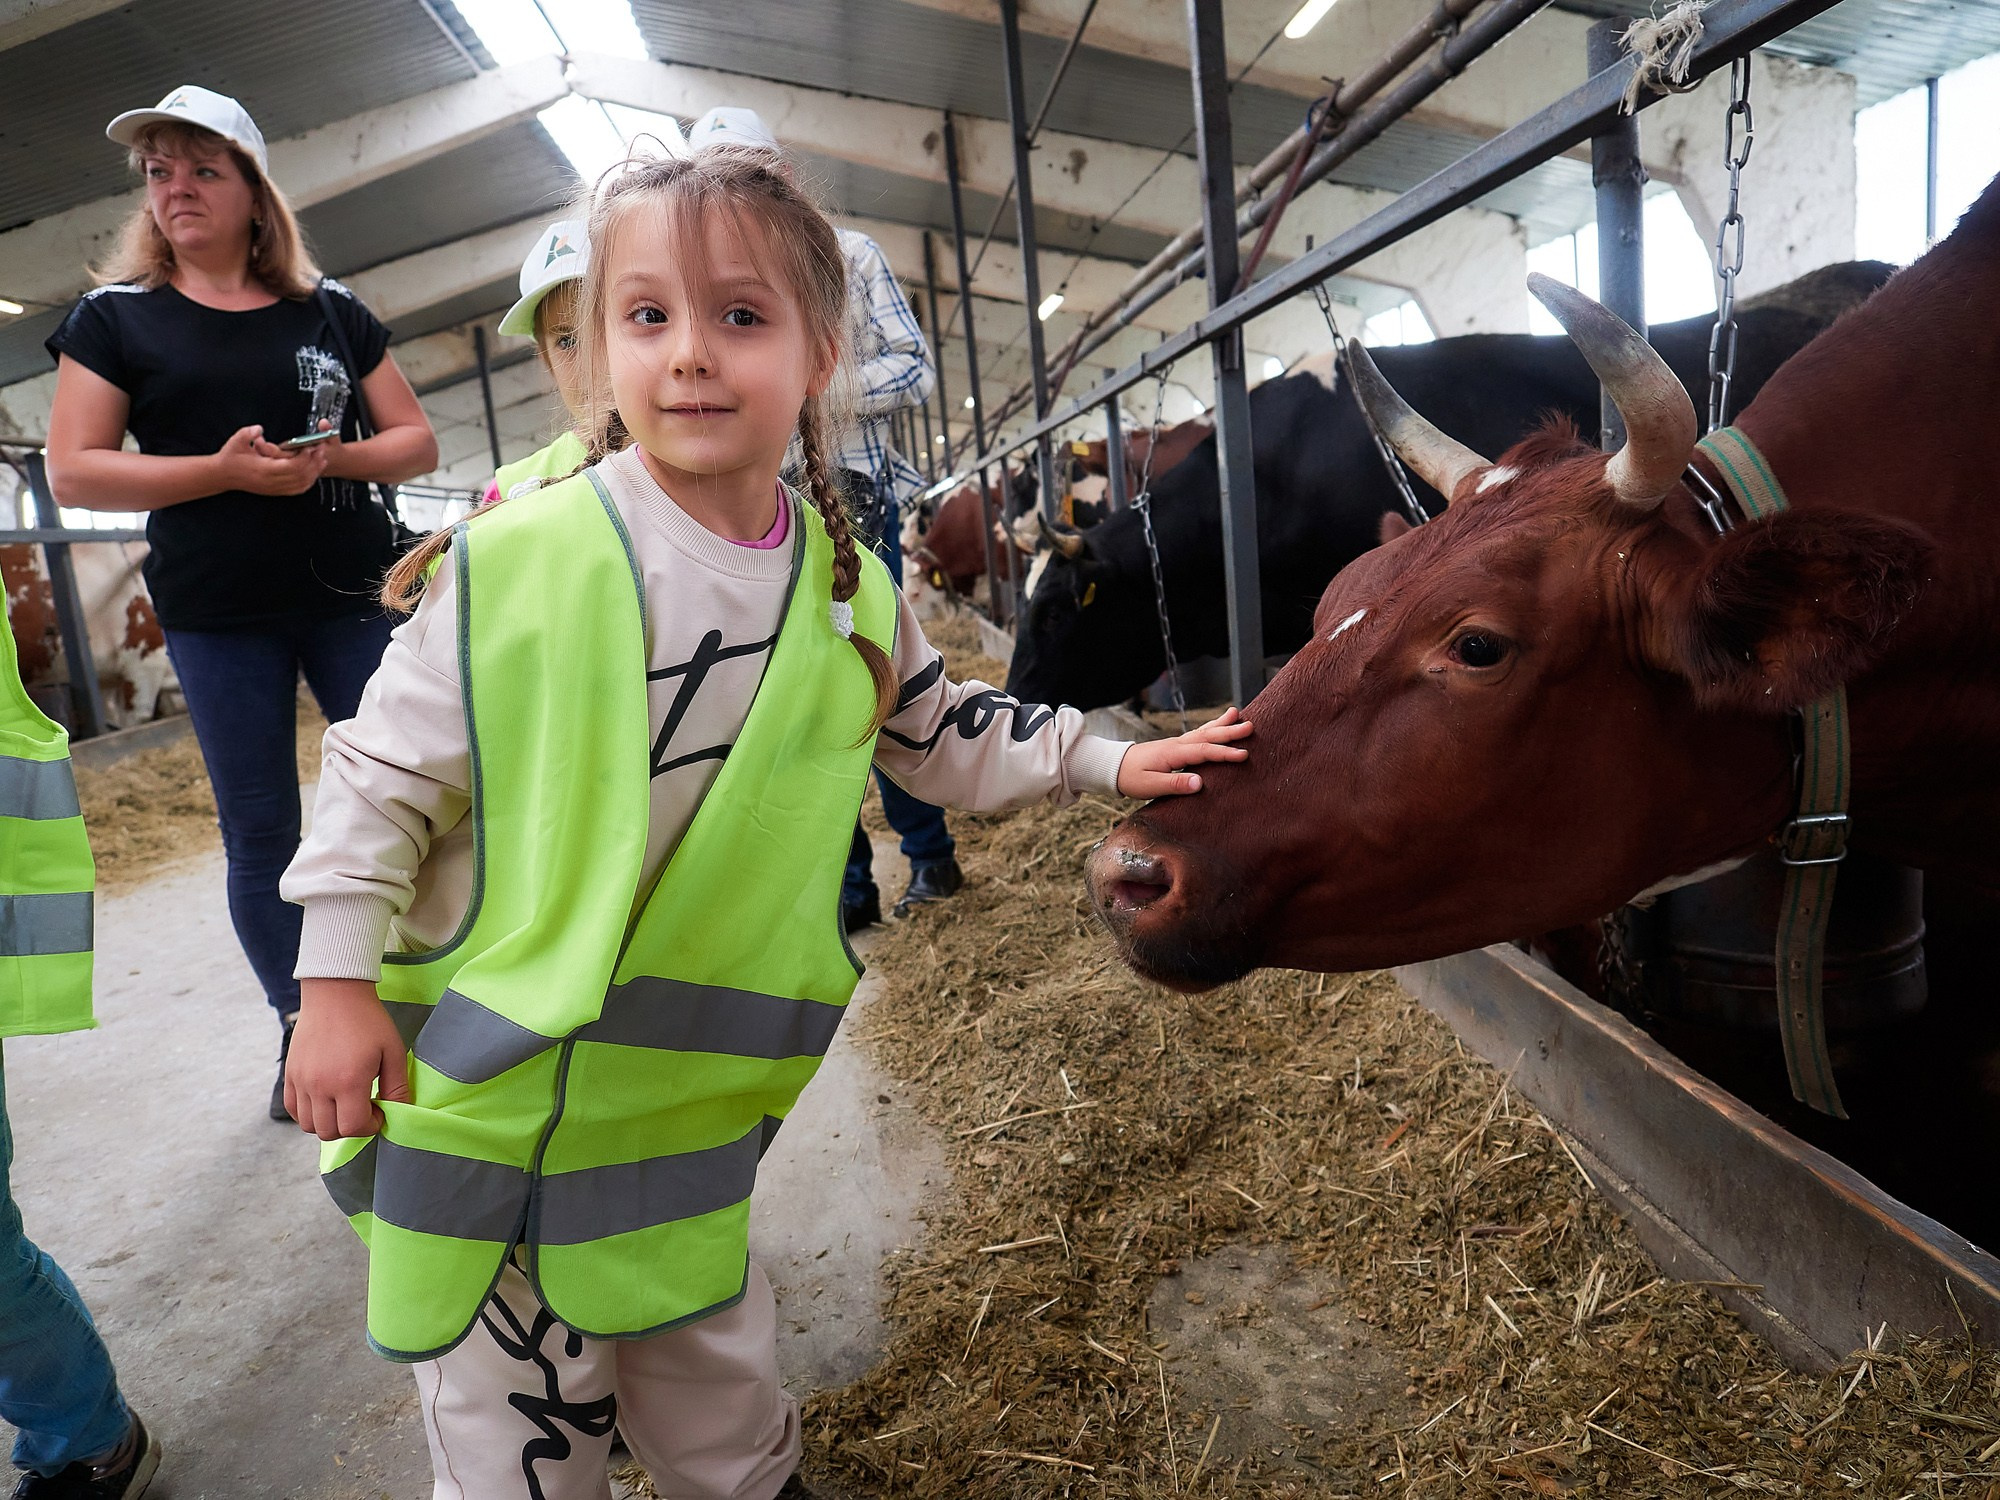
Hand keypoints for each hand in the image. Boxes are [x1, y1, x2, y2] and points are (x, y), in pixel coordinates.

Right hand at [214, 423, 330, 495]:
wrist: (222, 475)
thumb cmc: (230, 457)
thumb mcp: (236, 441)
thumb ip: (248, 433)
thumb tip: (260, 429)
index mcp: (264, 470)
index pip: (292, 466)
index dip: (305, 457)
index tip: (311, 446)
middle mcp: (271, 481)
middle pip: (301, 476)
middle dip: (314, 463)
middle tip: (322, 450)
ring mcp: (274, 488)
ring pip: (301, 485)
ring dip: (314, 472)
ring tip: (322, 460)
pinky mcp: (275, 491)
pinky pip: (296, 490)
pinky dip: (308, 482)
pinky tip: (313, 473)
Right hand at [284, 978, 411, 1140]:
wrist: (336, 993)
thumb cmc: (368, 1020)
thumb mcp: (393, 1051)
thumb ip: (398, 1087)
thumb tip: (400, 1112)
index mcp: (348, 1081)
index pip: (353, 1127)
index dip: (370, 1126)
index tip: (379, 1111)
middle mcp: (319, 1085)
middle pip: (329, 1131)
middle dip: (350, 1127)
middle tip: (363, 1108)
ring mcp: (301, 1081)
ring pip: (308, 1125)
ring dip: (329, 1123)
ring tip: (344, 1104)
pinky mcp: (290, 1074)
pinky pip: (293, 1109)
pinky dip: (308, 1113)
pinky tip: (326, 1099)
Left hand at [1115, 706, 1252, 797]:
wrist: (1114, 767)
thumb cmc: (1131, 778)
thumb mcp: (1151, 786)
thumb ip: (1175, 784)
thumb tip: (1199, 783)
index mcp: (1173, 753)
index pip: (1204, 751)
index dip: (1224, 753)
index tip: (1243, 755)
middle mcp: (1177, 744)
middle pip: (1207, 735)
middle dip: (1229, 731)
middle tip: (1250, 727)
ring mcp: (1176, 744)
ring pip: (1203, 731)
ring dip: (1221, 724)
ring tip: (1238, 714)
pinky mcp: (1174, 747)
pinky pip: (1197, 734)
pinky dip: (1210, 728)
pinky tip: (1217, 725)